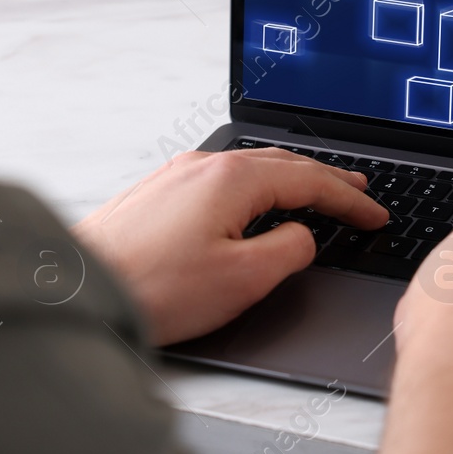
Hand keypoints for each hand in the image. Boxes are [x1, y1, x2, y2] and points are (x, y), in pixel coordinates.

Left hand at [73, 149, 387, 345]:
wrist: (77, 289)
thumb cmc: (153, 288)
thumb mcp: (244, 278)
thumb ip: (288, 251)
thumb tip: (301, 238)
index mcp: (233, 179)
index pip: (310, 181)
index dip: (350, 201)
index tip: (375, 215)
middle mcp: (203, 166)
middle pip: (281, 164)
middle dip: (325, 179)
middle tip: (357, 191)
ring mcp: (175, 177)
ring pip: (249, 169)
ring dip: (289, 179)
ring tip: (315, 192)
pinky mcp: (155, 195)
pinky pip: (220, 181)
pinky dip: (254, 187)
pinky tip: (253, 203)